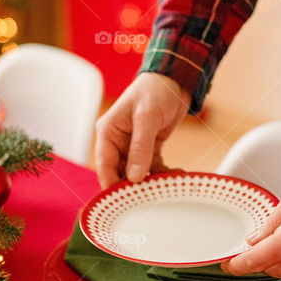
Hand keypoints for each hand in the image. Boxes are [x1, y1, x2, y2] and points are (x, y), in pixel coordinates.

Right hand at [95, 72, 191, 187]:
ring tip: (169, 183)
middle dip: (135, 186)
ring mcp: (132, 147)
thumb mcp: (147, 118)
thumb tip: (134, 177)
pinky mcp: (148, 149)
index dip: (112, 186)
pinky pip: (152, 168)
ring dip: (152, 181)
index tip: (124, 201)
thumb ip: (140, 148)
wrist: (175, 79)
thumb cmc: (154, 90)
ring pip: (137, 174)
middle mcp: (117, 142)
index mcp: (108, 133)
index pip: (104, 166)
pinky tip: (176, 174)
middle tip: (152, 196)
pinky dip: (162, 174)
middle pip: (120, 174)